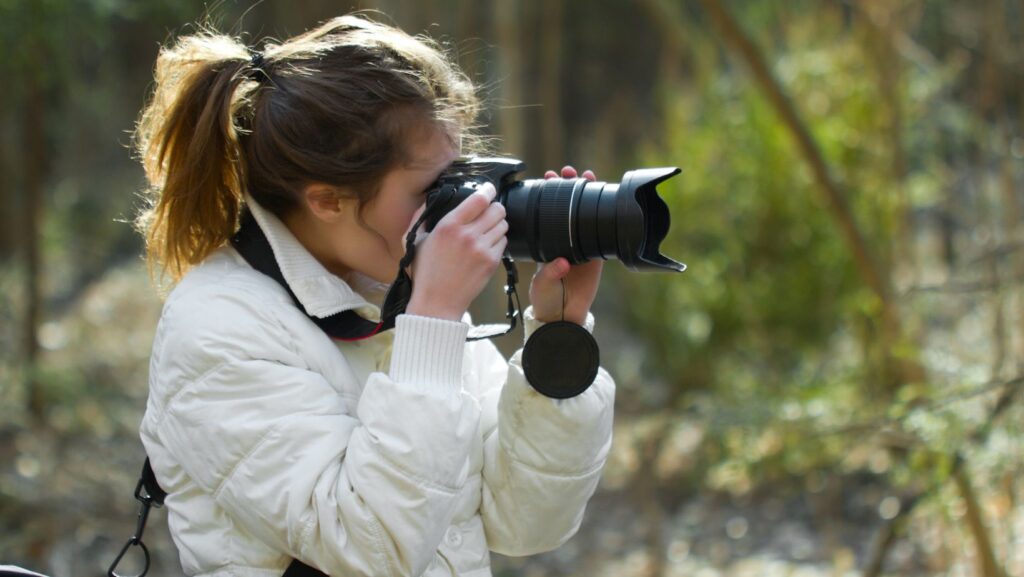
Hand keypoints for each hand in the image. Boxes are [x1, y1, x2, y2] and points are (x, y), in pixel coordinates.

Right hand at [406, 183, 507, 321]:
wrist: (436, 303)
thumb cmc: (425, 273)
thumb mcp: (414, 241)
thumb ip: (421, 217)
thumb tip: (428, 200)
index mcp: (448, 226)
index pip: (478, 199)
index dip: (488, 191)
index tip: (489, 189)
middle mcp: (467, 235)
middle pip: (497, 209)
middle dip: (495, 208)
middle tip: (489, 213)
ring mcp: (481, 249)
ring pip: (503, 225)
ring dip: (498, 225)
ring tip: (487, 231)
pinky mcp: (491, 262)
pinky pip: (504, 242)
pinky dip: (498, 241)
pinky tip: (486, 246)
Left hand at [529, 166, 603, 324]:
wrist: (563, 315)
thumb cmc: (546, 298)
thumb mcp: (542, 284)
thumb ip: (550, 273)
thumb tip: (562, 263)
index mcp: (546, 242)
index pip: (546, 213)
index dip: (548, 195)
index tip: (548, 177)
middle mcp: (563, 240)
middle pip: (566, 208)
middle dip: (568, 187)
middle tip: (567, 171)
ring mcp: (581, 246)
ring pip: (584, 215)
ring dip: (586, 195)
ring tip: (587, 175)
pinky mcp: (597, 256)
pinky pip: (602, 234)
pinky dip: (604, 218)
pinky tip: (605, 202)